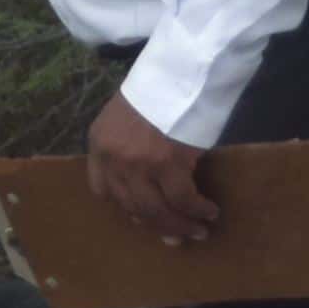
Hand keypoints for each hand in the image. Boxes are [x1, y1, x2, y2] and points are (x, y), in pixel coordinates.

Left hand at [83, 89, 220, 245]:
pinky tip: (209, 211)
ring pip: (157, 210)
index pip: (102, 190)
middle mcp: (113, 158)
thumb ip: (126, 148)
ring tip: (198, 231)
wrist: (179, 69)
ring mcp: (138, 163)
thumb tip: (147, 185)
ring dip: (180, 225)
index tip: (142, 217)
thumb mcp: (126, 117)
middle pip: (133, 206)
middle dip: (158, 226)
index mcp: (99, 145)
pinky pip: (182, 199)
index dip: (124, 207)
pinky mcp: (167, 163)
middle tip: (176, 238)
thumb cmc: (157, 89)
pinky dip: (197, 210)